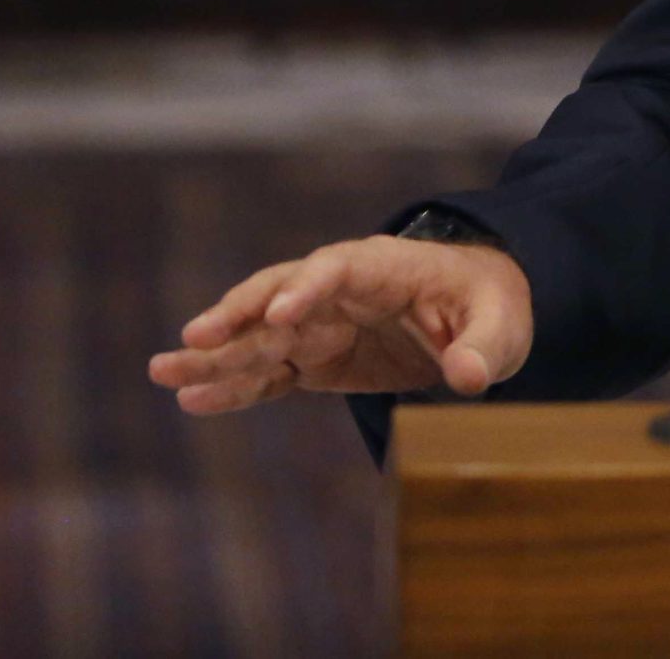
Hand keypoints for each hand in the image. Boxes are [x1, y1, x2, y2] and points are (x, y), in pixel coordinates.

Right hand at [146, 236, 533, 414]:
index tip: (278, 314)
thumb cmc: (493, 307)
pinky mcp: (317, 358)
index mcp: (386, 268)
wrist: (482, 315)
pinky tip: (195, 400)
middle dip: (238, 315)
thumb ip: (484, 348)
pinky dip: (235, 387)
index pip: (338, 268)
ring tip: (164, 374)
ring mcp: (323, 323)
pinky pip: (269, 372)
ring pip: (260, 337)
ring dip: (216, 355)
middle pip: (280, 296)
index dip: (306, 287)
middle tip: (194, 338)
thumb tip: (470, 378)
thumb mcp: (504, 327)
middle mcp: (342, 290)